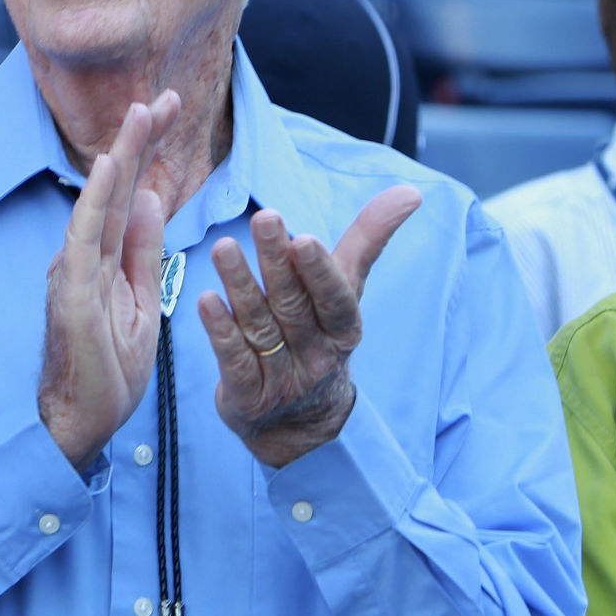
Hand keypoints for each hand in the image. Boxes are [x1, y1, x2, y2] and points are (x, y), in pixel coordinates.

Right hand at [37, 92, 179, 469]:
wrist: (82, 423)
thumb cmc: (109, 369)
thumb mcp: (142, 300)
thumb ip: (144, 251)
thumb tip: (153, 198)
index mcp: (106, 257)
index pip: (131, 194)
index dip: (148, 151)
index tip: (171, 110)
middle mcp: (85, 256)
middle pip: (115, 188)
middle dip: (139, 139)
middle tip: (164, 96)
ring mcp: (73, 272)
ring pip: (98, 202)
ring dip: (120, 156)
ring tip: (141, 115)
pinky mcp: (69, 293)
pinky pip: (83, 239)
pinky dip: (95, 200)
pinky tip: (109, 169)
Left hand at [198, 185, 420, 467]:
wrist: (300, 423)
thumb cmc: (321, 335)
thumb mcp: (347, 292)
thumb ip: (369, 240)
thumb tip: (410, 191)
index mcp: (344, 328)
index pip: (335, 298)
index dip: (321, 271)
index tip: (305, 238)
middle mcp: (316, 354)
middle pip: (294, 304)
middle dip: (277, 261)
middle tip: (264, 220)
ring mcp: (282, 378)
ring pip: (260, 327)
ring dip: (241, 286)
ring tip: (223, 249)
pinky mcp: (248, 397)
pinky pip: (234, 361)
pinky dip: (220, 331)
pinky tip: (205, 301)